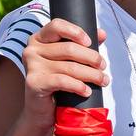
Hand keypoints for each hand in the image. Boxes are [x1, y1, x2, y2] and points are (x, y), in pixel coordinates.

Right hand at [20, 19, 108, 133]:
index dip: (76, 32)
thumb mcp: (70, 61)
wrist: (42, 110)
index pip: (57, 25)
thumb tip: (102, 33)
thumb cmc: (58, 82)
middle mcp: (32, 49)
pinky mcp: (34, 82)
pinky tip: (87, 90)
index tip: (90, 42)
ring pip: (69, 67)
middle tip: (103, 66)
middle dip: (92, 58)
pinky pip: (62, 81)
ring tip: (103, 80)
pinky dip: (79, 86)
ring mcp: (31, 66)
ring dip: (91, 74)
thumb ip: (84, 45)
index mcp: (39, 39)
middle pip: (69, 48)